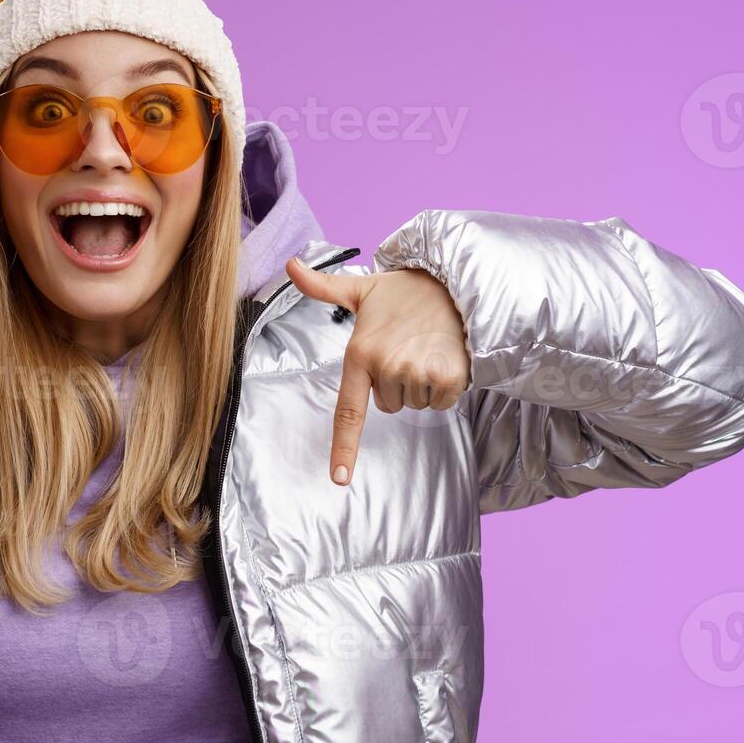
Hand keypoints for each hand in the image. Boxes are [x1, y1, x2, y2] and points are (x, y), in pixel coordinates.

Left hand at [286, 258, 469, 485]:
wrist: (454, 283)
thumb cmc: (404, 293)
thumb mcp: (362, 289)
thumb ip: (323, 287)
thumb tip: (289, 264)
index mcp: (359, 354)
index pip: (348, 410)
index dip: (344, 447)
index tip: (338, 478)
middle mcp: (385, 365)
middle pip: (388, 404)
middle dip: (397, 383)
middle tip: (408, 349)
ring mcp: (416, 372)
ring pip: (414, 403)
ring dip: (421, 383)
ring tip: (426, 349)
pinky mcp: (446, 377)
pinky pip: (439, 402)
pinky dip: (444, 386)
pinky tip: (444, 357)